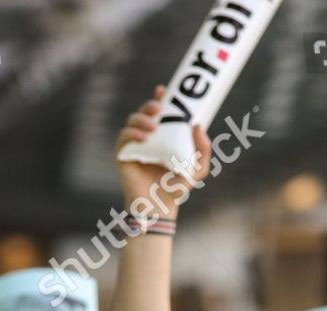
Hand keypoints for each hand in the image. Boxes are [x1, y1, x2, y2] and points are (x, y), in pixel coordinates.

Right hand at [115, 85, 211, 211]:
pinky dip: (131, 133)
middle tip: (159, 109)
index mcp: (164, 136)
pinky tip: (143, 136)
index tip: (164, 89)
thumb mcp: (198, 167)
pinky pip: (123, 137)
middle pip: (145, 112)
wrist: (160, 206)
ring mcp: (134, 146)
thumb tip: (198, 125)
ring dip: (141, 119)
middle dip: (150, 105)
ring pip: (132, 121)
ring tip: (153, 128)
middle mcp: (148, 138)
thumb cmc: (177, 188)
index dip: (160, 97)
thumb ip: (204, 148)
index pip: (160, 112)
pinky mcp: (123, 156)